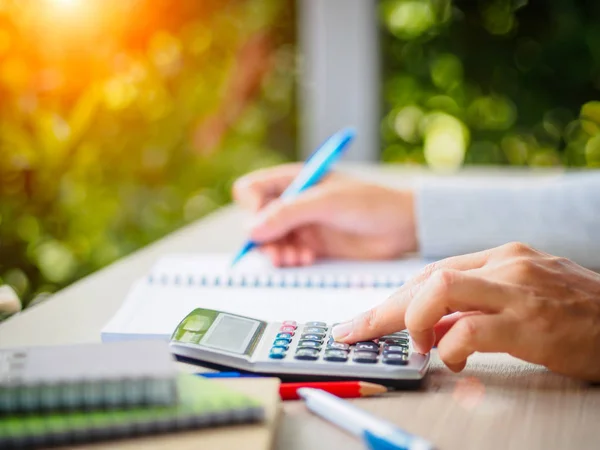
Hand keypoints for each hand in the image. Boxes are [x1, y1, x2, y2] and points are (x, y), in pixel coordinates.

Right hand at [232, 163, 416, 266]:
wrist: (402, 228)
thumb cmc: (371, 203)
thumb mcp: (326, 202)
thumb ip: (288, 213)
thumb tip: (251, 230)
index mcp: (293, 179)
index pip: (251, 190)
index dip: (252, 207)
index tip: (264, 223)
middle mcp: (292, 201)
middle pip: (256, 220)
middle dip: (264, 238)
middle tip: (280, 253)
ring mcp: (301, 224)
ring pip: (268, 241)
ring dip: (276, 253)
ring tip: (297, 259)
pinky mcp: (311, 245)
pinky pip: (286, 255)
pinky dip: (290, 260)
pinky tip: (308, 259)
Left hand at [331, 242, 599, 381]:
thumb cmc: (579, 314)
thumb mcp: (523, 295)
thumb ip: (478, 302)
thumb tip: (430, 324)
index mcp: (500, 256)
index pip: (429, 272)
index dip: (393, 298)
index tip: (365, 320)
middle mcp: (504, 263)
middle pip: (425, 279)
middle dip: (382, 310)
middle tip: (355, 334)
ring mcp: (517, 289)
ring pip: (438, 288)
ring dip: (412, 321)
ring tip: (413, 347)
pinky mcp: (531, 322)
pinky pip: (469, 329)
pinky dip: (448, 347)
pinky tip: (450, 360)